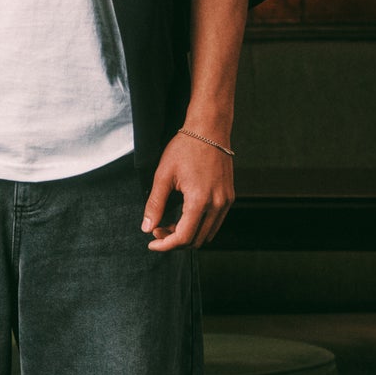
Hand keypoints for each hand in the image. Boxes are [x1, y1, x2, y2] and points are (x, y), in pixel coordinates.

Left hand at [141, 131, 234, 251]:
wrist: (209, 129)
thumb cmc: (185, 148)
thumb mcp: (163, 175)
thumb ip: (155, 205)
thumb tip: (147, 227)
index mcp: (200, 200)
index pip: (183, 237)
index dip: (165, 245)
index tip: (152, 243)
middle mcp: (217, 204)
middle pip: (196, 241)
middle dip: (174, 241)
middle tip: (157, 229)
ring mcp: (226, 201)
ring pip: (207, 234)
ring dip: (188, 235)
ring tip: (169, 223)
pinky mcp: (229, 197)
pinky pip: (215, 222)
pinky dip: (199, 226)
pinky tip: (184, 216)